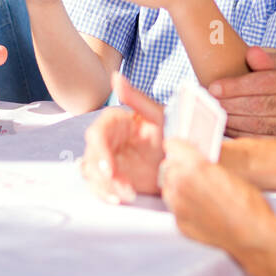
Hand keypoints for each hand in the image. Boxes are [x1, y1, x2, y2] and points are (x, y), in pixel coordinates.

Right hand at [81, 72, 164, 202]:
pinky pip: (100, 186)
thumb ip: (136, 98)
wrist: (184, 158)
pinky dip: (107, 194)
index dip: (99, 152)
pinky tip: (122, 198)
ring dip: (105, 186)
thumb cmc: (173, 131)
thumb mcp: (159, 115)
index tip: (109, 170)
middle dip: (102, 175)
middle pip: (91, 157)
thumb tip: (115, 77)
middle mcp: (107, 140)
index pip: (97, 134)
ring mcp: (109, 159)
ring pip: (92, 173)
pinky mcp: (113, 177)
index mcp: (115, 122)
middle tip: (120, 187)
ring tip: (127, 194)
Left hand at [160, 139, 275, 269]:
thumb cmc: (247, 203)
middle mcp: (181, 184)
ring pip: (167, 187)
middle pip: (167, 166)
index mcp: (194, 166)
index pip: (172, 145)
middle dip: (178, 166)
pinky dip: (182, 204)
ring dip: (177, 185)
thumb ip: (204, 163)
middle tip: (192, 171)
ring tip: (195, 189)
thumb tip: (193, 160)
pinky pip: (174, 207)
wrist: (253, 234)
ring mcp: (178, 206)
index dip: (180, 147)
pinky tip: (198, 207)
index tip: (182, 149)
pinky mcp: (180, 223)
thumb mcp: (227, 171)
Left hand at [209, 46, 275, 135]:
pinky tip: (229, 127)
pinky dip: (244, 134)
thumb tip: (250, 54)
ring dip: (232, 120)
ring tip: (213, 113)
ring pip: (261, 125)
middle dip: (229, 104)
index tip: (214, 87)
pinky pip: (266, 140)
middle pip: (260, 106)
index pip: (264, 83)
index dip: (236, 86)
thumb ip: (271, 58)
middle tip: (207, 101)